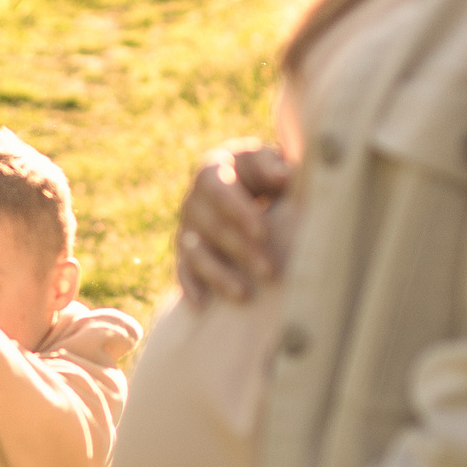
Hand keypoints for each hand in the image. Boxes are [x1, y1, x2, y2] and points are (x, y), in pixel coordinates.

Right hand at [176, 141, 290, 302]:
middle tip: (271, 272)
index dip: (238, 212)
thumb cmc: (266, 172)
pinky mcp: (185, 252)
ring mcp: (186, 227)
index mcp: (212, 170)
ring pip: (195, 253)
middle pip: (211, 227)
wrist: (251, 186)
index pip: (219, 191)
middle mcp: (193, 199)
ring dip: (218, 274)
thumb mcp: (269, 161)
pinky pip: (182, 270)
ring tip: (244, 295)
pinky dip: (190, 286)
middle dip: (241, 250)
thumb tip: (284, 175)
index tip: (264, 232)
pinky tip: (203, 305)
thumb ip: (272, 165)